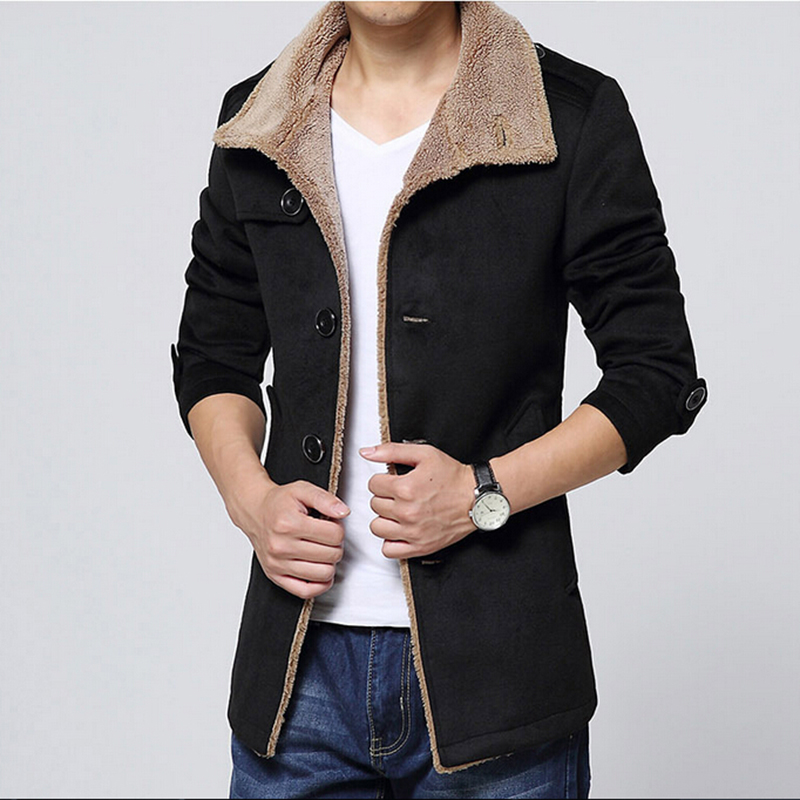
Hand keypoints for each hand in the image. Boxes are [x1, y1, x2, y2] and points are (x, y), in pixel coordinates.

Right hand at [229, 478, 349, 599]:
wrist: (254, 511)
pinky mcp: (275, 576)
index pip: (335, 535)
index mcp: (289, 524)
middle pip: (331, 555)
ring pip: (323, 574)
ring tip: (322, 550)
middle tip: (327, 536)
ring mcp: (277, 564)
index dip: (339, 528)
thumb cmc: (279, 502)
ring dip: (329, 562)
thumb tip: (343, 512)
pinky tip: (320, 570)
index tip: (331, 524)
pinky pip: (305, 591)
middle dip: (336, 545)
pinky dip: (319, 584)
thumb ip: (325, 499)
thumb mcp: (303, 489)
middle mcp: (281, 546)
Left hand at [360, 442, 474, 558]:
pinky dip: (391, 540)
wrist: (476, 498)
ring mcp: (413, 532)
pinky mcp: (420, 547)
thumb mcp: (424, 454)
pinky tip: (399, 529)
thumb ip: (391, 451)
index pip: (373, 484)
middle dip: (385, 496)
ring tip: (398, 511)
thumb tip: (366, 453)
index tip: (394, 480)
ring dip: (385, 518)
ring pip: (377, 527)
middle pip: (374, 504)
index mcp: (405, 488)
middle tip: (400, 494)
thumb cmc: (453, 476)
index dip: (383, 480)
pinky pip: (389, 550)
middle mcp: (407, 512)